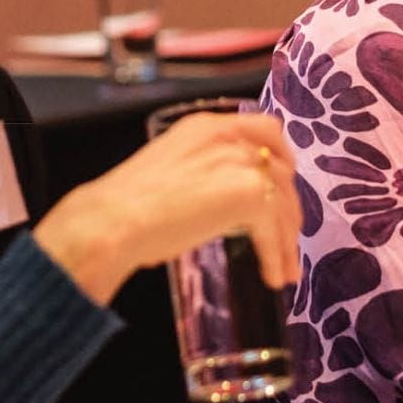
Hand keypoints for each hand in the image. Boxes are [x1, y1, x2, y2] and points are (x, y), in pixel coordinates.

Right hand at [34, 111, 301, 305]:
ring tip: (284, 268)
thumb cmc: (126, 206)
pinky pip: (273, 231)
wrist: (113, 220)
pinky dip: (276, 256)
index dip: (280, 159)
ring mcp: (240, 162)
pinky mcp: (248, 194)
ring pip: (282, 203)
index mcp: (205, 126)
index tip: (282, 184)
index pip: (263, 129)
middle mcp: (227, 136)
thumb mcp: (168, 171)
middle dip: (288, 206)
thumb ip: (199, 173)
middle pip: (280, 169)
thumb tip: (215, 202)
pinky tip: (272, 276)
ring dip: (286, 239)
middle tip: (287, 235)